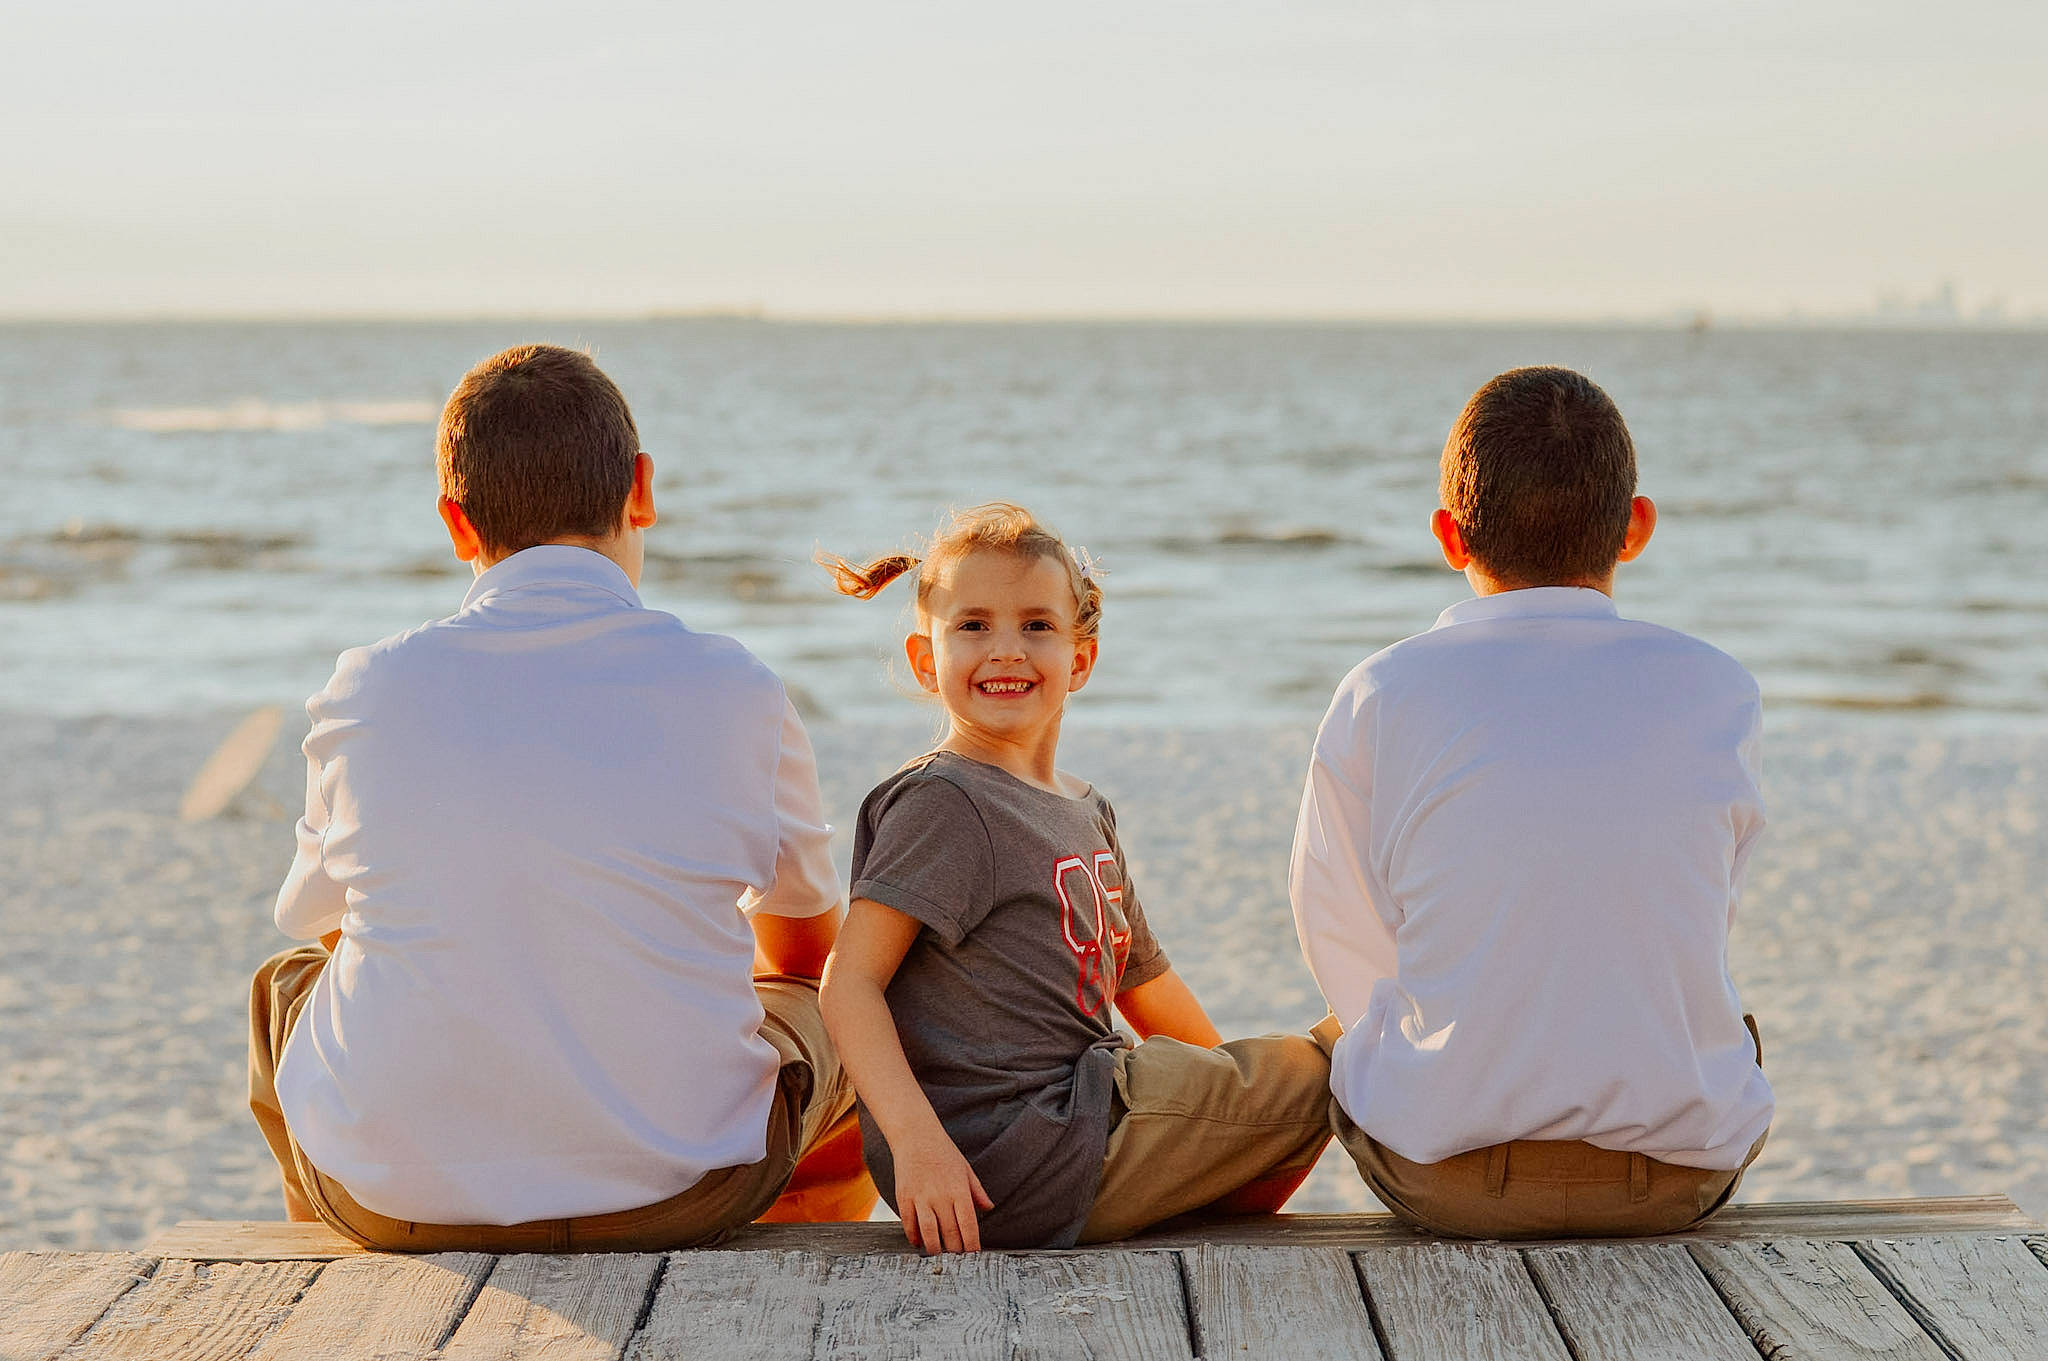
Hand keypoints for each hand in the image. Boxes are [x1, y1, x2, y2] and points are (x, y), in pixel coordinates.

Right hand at [891, 1126, 994, 1253]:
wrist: (916, 1136)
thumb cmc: (944, 1153)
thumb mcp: (965, 1170)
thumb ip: (977, 1191)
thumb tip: (989, 1208)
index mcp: (959, 1190)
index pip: (968, 1225)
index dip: (971, 1245)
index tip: (973, 1254)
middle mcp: (940, 1196)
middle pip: (950, 1233)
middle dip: (955, 1250)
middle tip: (956, 1258)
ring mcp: (921, 1197)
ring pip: (929, 1233)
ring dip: (934, 1248)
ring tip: (938, 1254)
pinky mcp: (904, 1197)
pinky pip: (909, 1223)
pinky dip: (914, 1236)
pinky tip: (919, 1241)